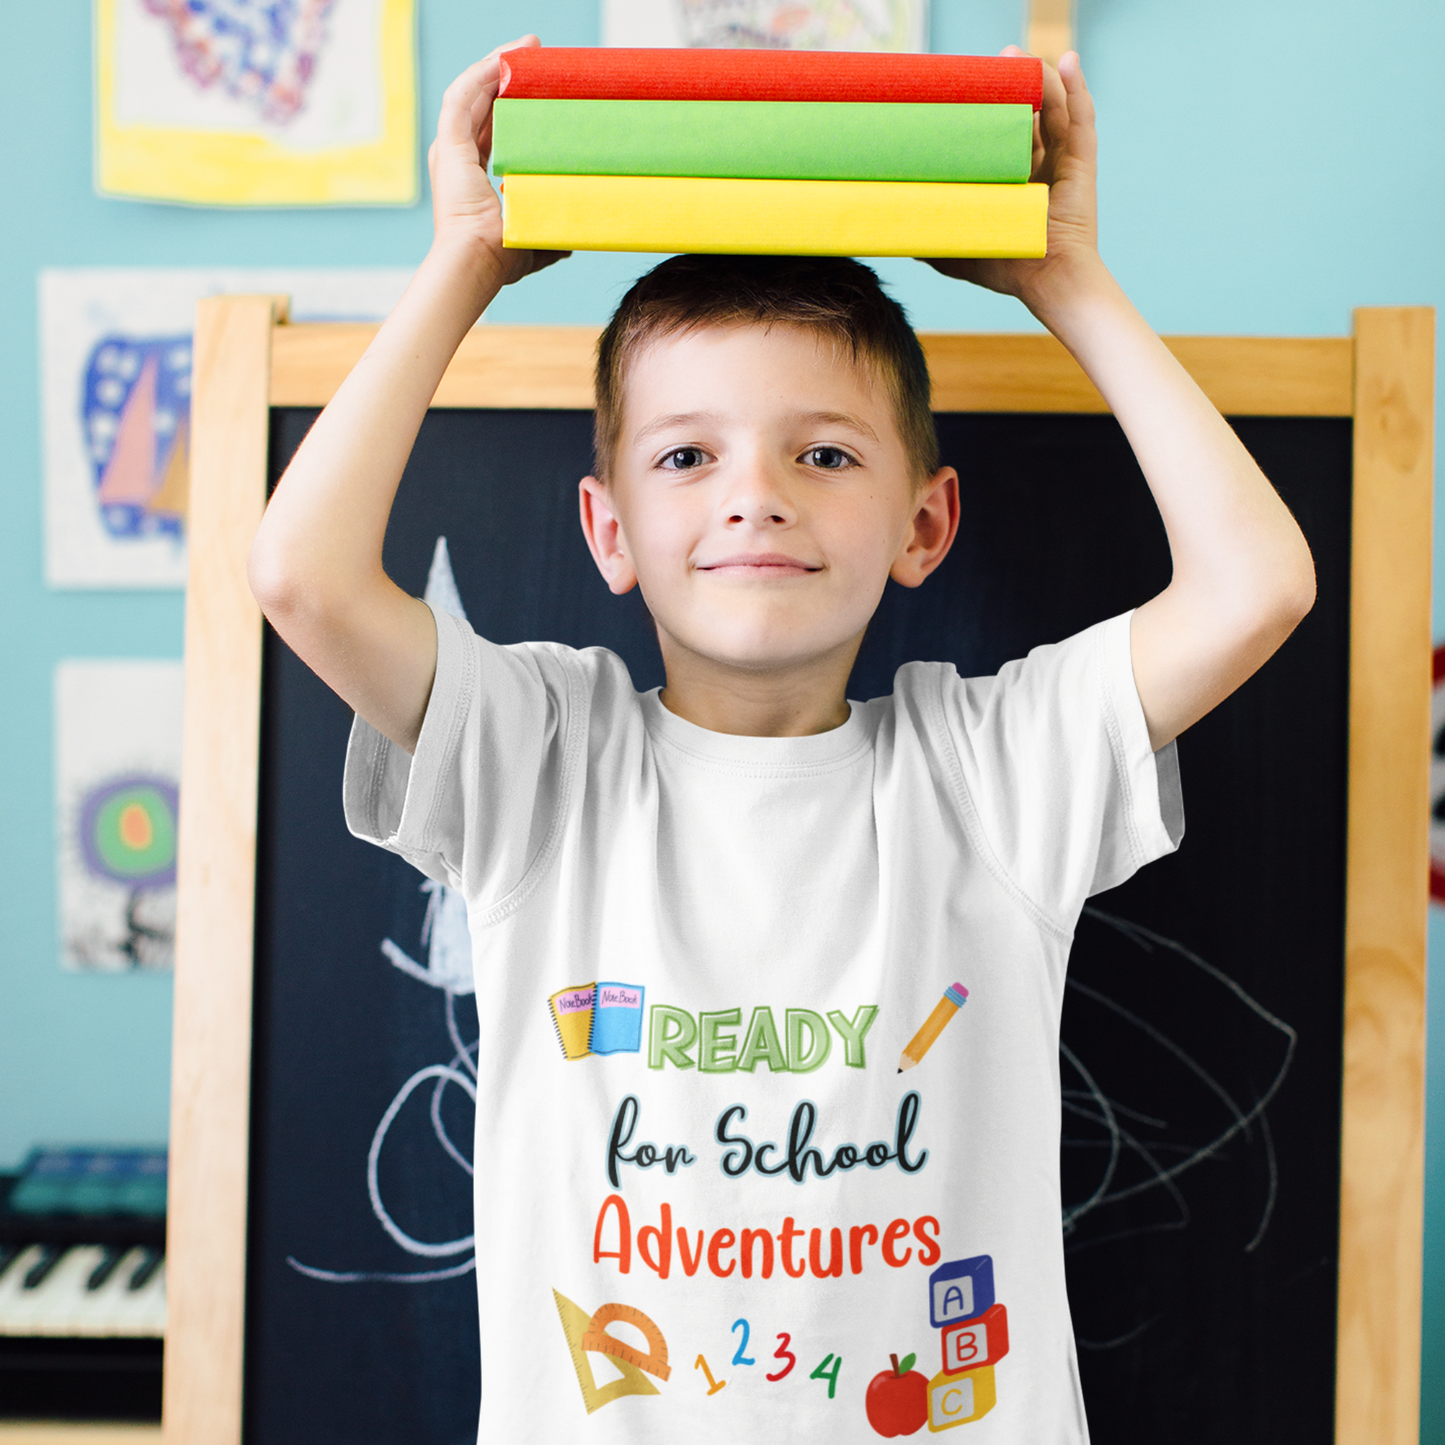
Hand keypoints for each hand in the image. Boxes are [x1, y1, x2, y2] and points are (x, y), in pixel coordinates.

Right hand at [428, 38, 569, 287]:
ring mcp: (450, 151)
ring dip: (494, 66)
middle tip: (534, 56)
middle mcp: (457, 160)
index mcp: (472, 179)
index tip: (537, 89)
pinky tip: (502, 59)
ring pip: (470, 94)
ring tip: (522, 48)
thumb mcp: (532, 236)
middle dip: (504, 76)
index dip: (511, 107)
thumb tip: (572, 239)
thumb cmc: (502, 258)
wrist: (478, 261)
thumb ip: (549, 233)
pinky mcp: (448, 145)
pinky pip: (462, 97)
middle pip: (481, 105)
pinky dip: (480, 75)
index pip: (492, 131)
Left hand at [923, 48, 1101, 311]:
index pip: (1000, 132)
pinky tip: (1066, 62)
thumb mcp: (959, 251)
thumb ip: (932, 240)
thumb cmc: (1006, 267)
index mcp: (1014, 178)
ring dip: (1039, 77)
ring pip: (1053, 107)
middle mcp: (1040, 164)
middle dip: (1013, 83)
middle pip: (1027, 111)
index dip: (988, 108)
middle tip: (993, 64)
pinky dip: (1077, 88)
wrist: (1047, 280)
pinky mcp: (1082, 162)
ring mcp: (1063, 160)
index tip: (966, 87)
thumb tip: (893, 235)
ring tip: (1020, 57)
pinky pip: (1082, 118)